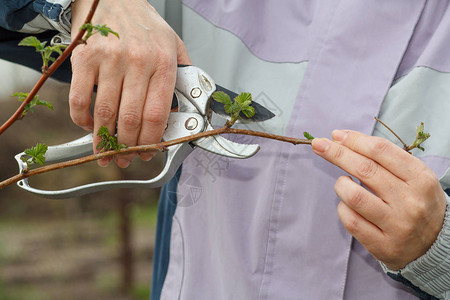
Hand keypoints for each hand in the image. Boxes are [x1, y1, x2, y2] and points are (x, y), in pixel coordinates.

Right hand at [69, 0, 190, 166]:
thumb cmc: (145, 25)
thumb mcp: (174, 46)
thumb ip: (181, 78)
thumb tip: (182, 112)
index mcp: (164, 62)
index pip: (157, 115)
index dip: (151, 142)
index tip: (147, 153)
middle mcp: (138, 61)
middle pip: (130, 120)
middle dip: (127, 148)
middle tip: (124, 158)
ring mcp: (110, 60)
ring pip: (106, 114)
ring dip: (104, 141)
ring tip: (105, 153)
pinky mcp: (85, 58)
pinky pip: (80, 100)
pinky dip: (82, 121)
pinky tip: (88, 127)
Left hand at [312, 130, 446, 269]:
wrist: (437, 243)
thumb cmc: (417, 201)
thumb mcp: (413, 176)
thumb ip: (384, 158)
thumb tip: (342, 138)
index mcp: (420, 178)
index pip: (381, 151)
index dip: (354, 140)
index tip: (336, 135)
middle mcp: (410, 201)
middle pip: (365, 170)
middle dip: (337, 153)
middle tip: (319, 145)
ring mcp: (396, 225)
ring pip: (354, 196)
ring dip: (341, 184)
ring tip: (343, 183)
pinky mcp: (383, 245)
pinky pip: (351, 221)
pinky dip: (342, 208)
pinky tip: (347, 204)